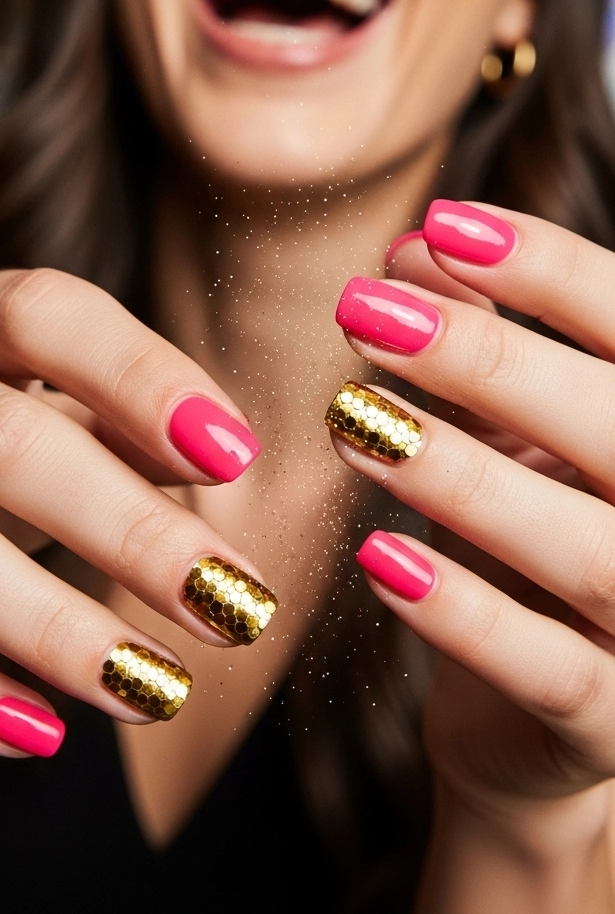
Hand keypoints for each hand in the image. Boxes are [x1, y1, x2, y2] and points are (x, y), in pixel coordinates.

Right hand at [0, 268, 274, 755]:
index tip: (235, 455)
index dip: (141, 379)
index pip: (45, 317)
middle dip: (125, 530)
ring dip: (48, 627)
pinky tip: (37, 731)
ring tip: (152, 687)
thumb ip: (115, 418)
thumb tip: (223, 456)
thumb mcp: (27, 396)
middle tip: (228, 605)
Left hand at [327, 201, 614, 844]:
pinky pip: (548, 670)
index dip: (548, 269)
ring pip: (585, 550)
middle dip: (489, 361)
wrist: (545, 716)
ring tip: (358, 424)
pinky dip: (463, 616)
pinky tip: (380, 559)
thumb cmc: (537, 536)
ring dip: (464, 479)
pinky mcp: (610, 723)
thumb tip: (414, 246)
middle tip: (367, 315)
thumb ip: (482, 337)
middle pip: (614, 426)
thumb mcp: (518, 431)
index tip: (440, 225)